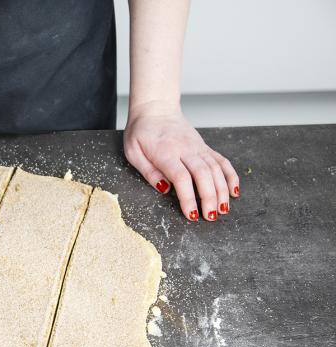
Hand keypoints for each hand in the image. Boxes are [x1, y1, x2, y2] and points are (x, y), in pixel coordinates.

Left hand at [123, 101, 239, 220]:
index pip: (182, 178)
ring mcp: (198, 146)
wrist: (155, 109)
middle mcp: (186, 149)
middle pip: (203, 175)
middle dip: (210, 198)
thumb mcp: (133, 152)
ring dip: (222, 190)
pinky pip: (221, 160)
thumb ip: (148, 171)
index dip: (188, 198)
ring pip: (216, 169)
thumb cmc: (141, 131)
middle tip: (211, 216)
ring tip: (223, 209)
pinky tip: (234, 191)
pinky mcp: (204, 146)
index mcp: (166, 152)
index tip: (191, 214)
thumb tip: (164, 189)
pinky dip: (230, 176)